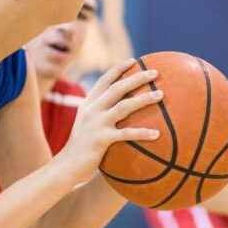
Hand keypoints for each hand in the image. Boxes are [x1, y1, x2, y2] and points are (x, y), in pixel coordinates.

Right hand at [60, 59, 161, 181]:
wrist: (66, 167)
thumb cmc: (81, 148)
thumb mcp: (87, 125)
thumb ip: (99, 114)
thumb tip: (121, 108)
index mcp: (88, 104)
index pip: (105, 80)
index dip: (119, 69)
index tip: (134, 60)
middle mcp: (92, 110)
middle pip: (118, 88)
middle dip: (137, 77)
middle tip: (155, 72)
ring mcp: (96, 123)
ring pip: (124, 106)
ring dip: (144, 99)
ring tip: (161, 95)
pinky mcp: (101, 139)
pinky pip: (126, 133)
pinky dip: (142, 133)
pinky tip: (157, 134)